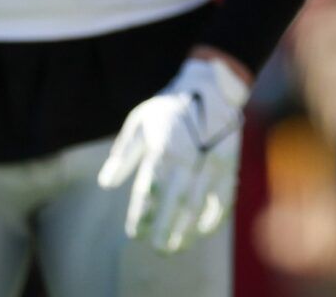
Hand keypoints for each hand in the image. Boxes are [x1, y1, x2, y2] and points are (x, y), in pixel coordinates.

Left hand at [97, 55, 248, 253]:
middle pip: (174, 201)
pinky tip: (204, 230)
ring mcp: (210, 160)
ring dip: (188, 228)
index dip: (142, 214)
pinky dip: (214, 215)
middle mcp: (187, 155)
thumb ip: (124, 154)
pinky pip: (223, 195)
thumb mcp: (140, 121)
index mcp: (161, 146)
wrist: (212, 87)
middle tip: (158, 248)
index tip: (135, 234)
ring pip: (199, 202)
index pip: (149, 189)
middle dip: (165, 228)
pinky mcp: (229, 162)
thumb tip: (106, 183)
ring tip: (178, 245)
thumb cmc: (170, 107)